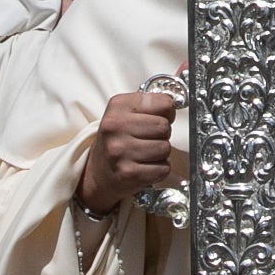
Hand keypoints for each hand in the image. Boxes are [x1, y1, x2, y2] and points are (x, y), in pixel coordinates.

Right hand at [77, 87, 178, 215]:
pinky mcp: (128, 173)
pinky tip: (144, 166)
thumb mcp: (125, 113)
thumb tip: (176, 102)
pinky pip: (163, 168)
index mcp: (118, 106)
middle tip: (149, 138)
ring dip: (161, 153)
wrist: (98, 172)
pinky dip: (159, 169)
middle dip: (163, 134)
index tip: (161, 116)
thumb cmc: (117, 139)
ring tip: (145, 153)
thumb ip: (150, 103)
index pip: (163, 102)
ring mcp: (120, 151)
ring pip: (165, 148)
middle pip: (164, 126)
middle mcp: (115, 127)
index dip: (168, 112)